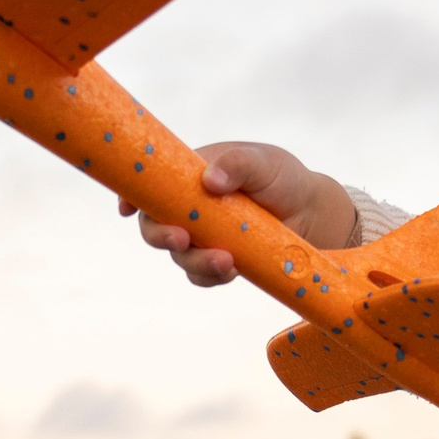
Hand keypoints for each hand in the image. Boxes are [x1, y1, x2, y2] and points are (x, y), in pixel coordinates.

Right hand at [122, 140, 358, 285]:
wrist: (312, 214)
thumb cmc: (282, 179)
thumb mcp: (262, 162)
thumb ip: (237, 164)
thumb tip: (210, 180)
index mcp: (190, 174)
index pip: (151, 183)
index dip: (132, 195)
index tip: (127, 209)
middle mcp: (189, 207)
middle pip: (154, 225)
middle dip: (160, 235)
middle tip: (180, 238)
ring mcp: (203, 236)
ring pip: (179, 254)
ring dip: (195, 260)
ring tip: (226, 260)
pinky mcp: (218, 260)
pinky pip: (201, 274)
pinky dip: (211, 275)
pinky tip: (232, 270)